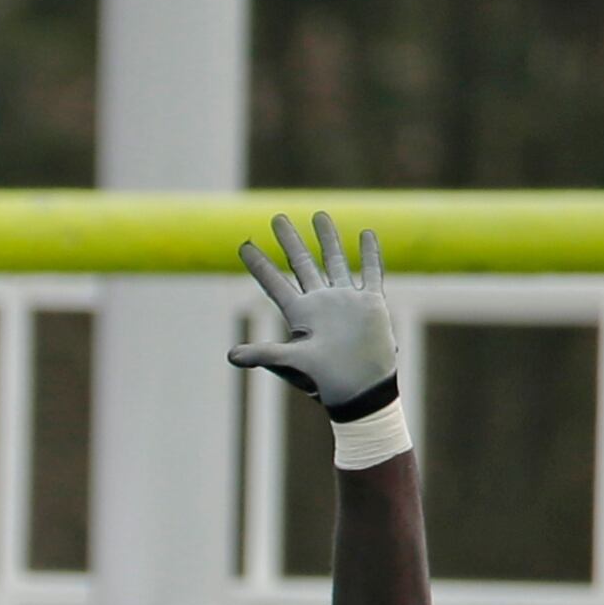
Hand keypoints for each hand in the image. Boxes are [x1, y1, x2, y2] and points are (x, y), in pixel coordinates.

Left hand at [228, 211, 399, 417]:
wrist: (360, 390)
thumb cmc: (324, 380)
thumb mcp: (291, 364)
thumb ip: (264, 355)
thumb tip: (230, 356)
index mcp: (300, 313)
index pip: (274, 283)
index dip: (259, 264)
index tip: (243, 245)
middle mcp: (321, 303)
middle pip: (302, 263)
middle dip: (290, 240)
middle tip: (277, 217)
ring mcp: (346, 301)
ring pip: (336, 261)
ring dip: (328, 239)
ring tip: (319, 215)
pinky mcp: (371, 304)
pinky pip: (372, 272)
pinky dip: (371, 253)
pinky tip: (366, 233)